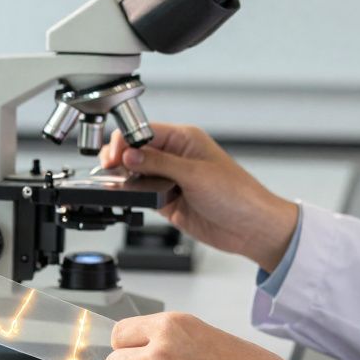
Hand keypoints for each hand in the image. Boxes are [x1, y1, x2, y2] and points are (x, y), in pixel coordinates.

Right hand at [99, 124, 296, 269]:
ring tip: (114, 183)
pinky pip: (142, 193)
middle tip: (109, 168)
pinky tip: (125, 195)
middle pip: (136, 151)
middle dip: (120, 158)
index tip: (115, 154)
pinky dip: (131, 194)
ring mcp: (170, 179)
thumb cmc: (238, 195)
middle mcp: (176, 157)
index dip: (126, 141)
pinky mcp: (167, 200)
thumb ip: (159, 164)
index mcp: (185, 140)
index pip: (145, 132)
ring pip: (136, 173)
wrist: (251, 228)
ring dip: (124, 177)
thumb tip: (130, 155)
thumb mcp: (195, 175)